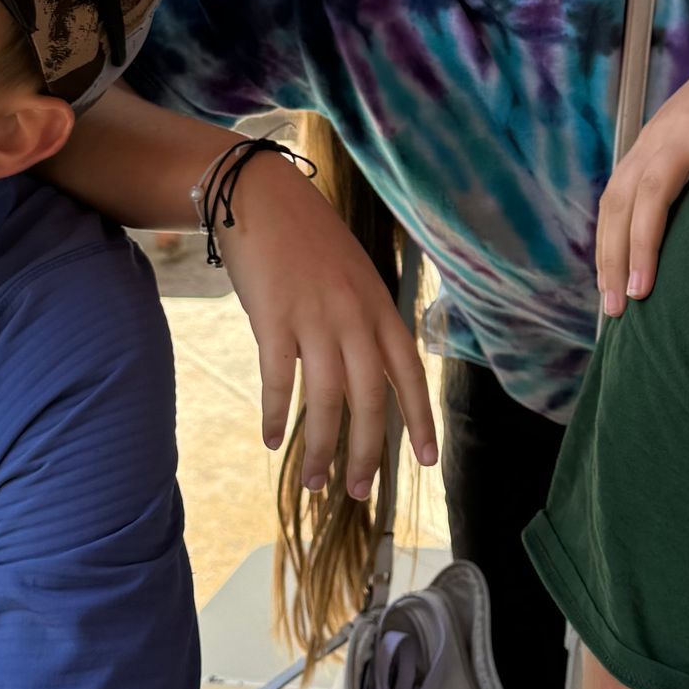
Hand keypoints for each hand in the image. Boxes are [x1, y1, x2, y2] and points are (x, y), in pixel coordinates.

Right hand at [215, 149, 436, 495]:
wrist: (263, 196)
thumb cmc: (308, 240)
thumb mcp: (354, 278)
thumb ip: (365, 323)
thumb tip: (368, 372)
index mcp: (380, 309)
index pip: (409, 375)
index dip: (419, 420)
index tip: (425, 461)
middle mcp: (355, 318)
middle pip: (369, 400)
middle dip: (366, 452)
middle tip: (358, 492)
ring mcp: (315, 318)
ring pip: (327, 399)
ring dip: (321, 447)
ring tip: (313, 482)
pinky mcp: (274, 318)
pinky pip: (279, 378)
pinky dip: (277, 413)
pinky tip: (273, 439)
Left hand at [596, 0, 688, 315]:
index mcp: (652, 145)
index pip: (612, 204)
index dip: (606, 249)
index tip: (607, 294)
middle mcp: (660, 137)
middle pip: (621, 205)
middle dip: (614, 259)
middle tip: (617, 308)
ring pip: (654, 193)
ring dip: (646, 244)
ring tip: (645, 290)